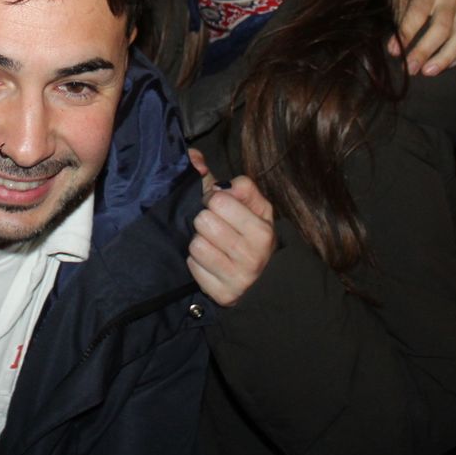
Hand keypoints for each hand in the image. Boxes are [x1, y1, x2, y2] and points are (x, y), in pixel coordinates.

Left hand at [188, 174, 274, 306]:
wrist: (262, 279)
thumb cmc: (252, 233)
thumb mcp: (252, 205)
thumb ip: (231, 182)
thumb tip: (195, 159)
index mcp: (263, 231)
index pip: (218, 199)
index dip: (213, 198)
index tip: (218, 206)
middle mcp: (253, 257)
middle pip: (203, 221)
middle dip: (205, 220)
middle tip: (214, 227)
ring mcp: (238, 279)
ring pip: (195, 245)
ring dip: (199, 242)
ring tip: (212, 244)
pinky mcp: (223, 295)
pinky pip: (193, 267)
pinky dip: (196, 262)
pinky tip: (209, 262)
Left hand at [387, 0, 455, 75]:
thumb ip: (399, 20)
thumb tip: (395, 50)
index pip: (418, 15)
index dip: (406, 35)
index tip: (394, 52)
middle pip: (442, 29)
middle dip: (425, 52)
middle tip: (411, 69)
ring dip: (445, 59)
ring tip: (428, 72)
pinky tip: (447, 66)